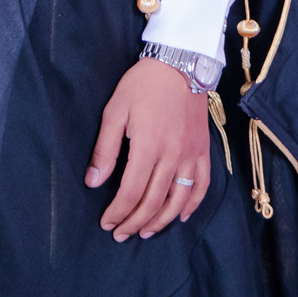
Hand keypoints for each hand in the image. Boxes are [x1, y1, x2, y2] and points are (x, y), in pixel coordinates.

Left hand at [88, 57, 210, 240]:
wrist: (182, 62)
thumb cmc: (143, 84)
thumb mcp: (115, 111)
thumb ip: (105, 150)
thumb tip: (93, 182)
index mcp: (148, 146)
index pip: (131, 192)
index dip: (118, 212)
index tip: (106, 222)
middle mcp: (172, 155)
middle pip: (154, 201)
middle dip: (135, 222)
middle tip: (121, 234)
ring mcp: (191, 154)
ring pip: (179, 199)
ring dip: (162, 221)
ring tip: (146, 232)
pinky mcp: (204, 149)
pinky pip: (201, 184)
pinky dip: (193, 204)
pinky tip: (181, 216)